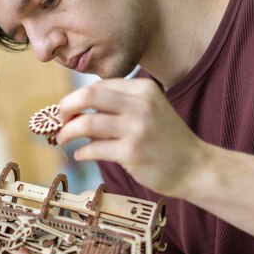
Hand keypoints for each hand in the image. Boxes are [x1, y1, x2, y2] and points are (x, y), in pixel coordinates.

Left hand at [57, 78, 209, 195]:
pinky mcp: (132, 153)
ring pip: (87, 123)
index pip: (99, 87)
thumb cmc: (166, 140)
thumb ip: (118, 107)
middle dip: (66, 107)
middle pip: (89, 95)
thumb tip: (75, 110)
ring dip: (67, 132)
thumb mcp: (148, 111)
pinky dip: (82, 152)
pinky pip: (94, 148)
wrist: (195, 167)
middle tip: (59, 120)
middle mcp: (141, 104)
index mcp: (143, 89)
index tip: (67, 111)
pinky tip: (81, 155)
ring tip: (63, 139)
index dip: (76, 98)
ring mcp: (137, 128)